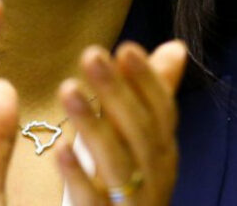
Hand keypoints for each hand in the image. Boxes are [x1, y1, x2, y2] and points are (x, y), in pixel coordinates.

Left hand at [55, 40, 187, 204]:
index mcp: (162, 152)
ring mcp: (133, 204)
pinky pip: (93, 202)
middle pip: (140, 133)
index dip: (147, 80)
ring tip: (67, 89)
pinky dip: (78, 176)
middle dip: (116, 92)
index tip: (126, 48)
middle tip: (91, 55)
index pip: (162, 112)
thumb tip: (176, 46)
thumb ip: (151, 95)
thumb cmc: (129, 183)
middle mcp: (155, 177)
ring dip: (93, 125)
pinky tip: (61, 150)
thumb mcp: (139, 137)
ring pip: (117, 164)